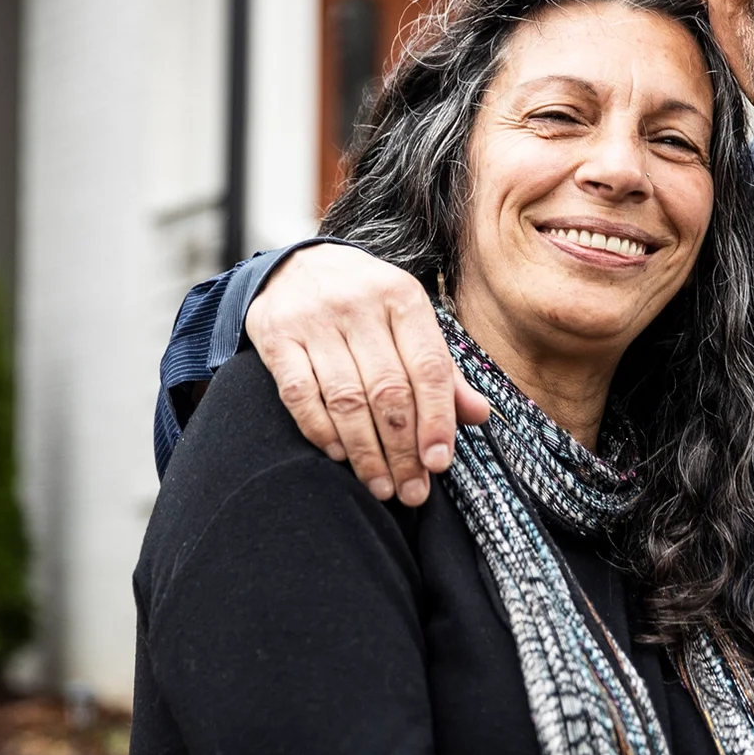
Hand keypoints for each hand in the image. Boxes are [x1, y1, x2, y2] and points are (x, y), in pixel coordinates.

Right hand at [245, 243, 490, 504]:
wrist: (298, 264)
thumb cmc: (366, 304)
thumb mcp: (409, 321)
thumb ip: (442, 370)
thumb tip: (478, 415)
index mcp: (402, 298)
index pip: (428, 368)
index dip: (436, 421)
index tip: (438, 464)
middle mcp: (359, 304)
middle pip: (388, 391)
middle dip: (403, 450)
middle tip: (411, 490)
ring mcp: (313, 320)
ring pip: (346, 399)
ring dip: (366, 452)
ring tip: (381, 486)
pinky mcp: (275, 336)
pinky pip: (300, 395)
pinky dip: (322, 432)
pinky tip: (340, 456)